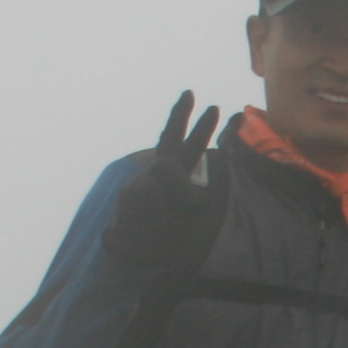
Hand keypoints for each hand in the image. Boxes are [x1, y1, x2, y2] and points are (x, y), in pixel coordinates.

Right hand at [104, 92, 224, 266]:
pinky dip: (158, 212)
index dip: (202, 129)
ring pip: (167, 164)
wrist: (133, 255)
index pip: (189, 148)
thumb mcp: (188, 214)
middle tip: (192, 92)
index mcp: (175, 177)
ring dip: (178, 193)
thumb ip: (190, 192)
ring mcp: (142, 179)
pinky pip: (153, 193)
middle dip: (181, 114)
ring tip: (170, 218)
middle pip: (169, 137)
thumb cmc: (164, 235)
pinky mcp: (129, 191)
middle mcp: (157, 173)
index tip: (218, 109)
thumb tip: (171, 168)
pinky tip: (153, 226)